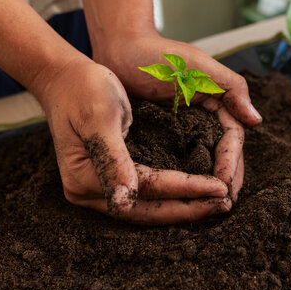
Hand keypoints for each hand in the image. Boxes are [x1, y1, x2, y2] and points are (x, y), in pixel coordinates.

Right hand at [39, 58, 231, 224]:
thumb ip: (112, 159)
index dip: (186, 190)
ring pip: (148, 208)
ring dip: (183, 206)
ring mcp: (97, 188)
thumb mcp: (100, 118)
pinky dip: (171, 196)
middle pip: (148, 210)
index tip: (219, 189)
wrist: (65, 79)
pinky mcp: (108, 179)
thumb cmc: (84, 89)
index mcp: (85, 177)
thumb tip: (125, 201)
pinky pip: (145, 197)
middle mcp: (89, 190)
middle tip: (225, 203)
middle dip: (189, 208)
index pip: (147, 190)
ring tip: (215, 203)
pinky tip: (193, 195)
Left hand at [93, 33, 258, 199]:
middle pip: (223, 156)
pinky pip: (178, 162)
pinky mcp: (162, 138)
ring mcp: (183, 131)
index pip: (232, 138)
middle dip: (227, 180)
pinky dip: (184, 180)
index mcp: (218, 104)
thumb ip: (231, 88)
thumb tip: (256, 121)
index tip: (226, 183)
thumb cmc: (159, 54)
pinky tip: (183, 197)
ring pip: (203, 163)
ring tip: (210, 209)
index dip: (231, 161)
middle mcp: (203, 120)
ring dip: (209, 186)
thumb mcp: (199, 67)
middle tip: (225, 206)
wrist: (119, 50)